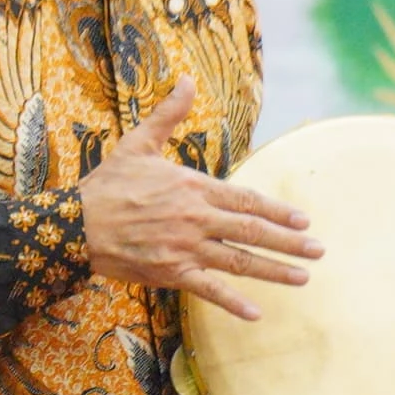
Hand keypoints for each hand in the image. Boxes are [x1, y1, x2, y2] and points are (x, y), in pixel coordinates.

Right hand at [76, 78, 321, 321]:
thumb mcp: (139, 142)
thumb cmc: (108, 184)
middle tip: (318, 250)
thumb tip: (188, 80)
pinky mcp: (170, 273)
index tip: (303, 220)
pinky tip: (256, 313)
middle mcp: (196, 219)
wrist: (76, 223)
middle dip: (290, 242)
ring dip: (274, 271)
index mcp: (194, 187)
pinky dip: (233, 302)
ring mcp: (185, 248)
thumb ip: (169, 114)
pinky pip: (209, 290)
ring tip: (302, 277)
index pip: (247, 200)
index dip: (278, 211)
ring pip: (239, 261)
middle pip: (253, 232)